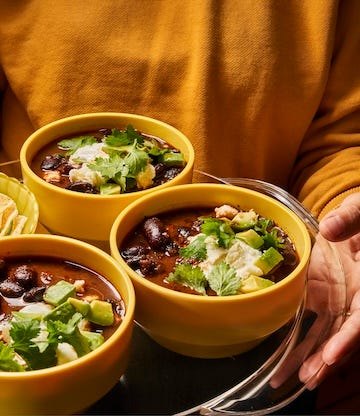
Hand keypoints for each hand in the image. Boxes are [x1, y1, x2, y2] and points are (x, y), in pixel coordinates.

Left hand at [308, 193, 359, 381]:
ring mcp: (336, 298)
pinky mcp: (319, 294)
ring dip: (310, 356)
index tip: (330, 356)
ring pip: (325, 333)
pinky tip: (286, 355)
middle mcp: (353, 298)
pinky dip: (300, 338)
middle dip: (324, 359)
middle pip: (341, 334)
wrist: (352, 221)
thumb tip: (330, 229)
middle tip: (305, 379)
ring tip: (290, 378)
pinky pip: (310, 318)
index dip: (348, 338)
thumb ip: (350, 219)